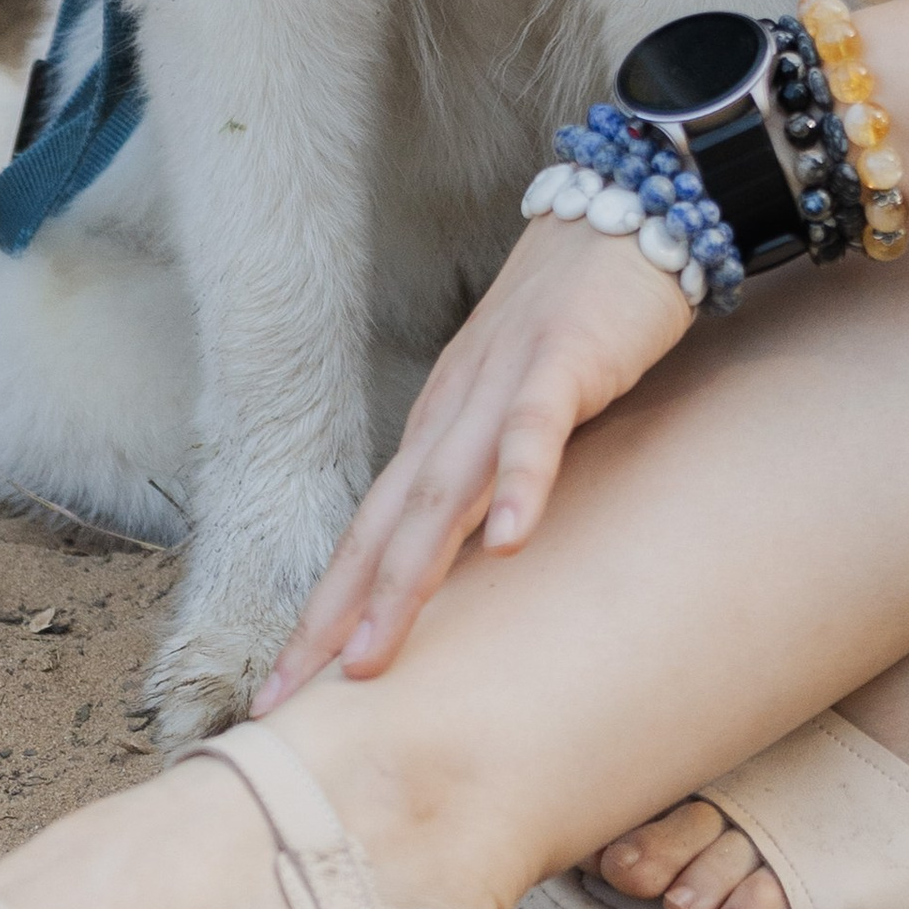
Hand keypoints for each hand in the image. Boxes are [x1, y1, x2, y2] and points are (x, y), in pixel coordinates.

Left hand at [251, 215, 693, 697]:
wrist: (623, 208)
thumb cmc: (577, 317)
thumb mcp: (522, 405)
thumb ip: (495, 468)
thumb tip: (482, 557)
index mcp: (439, 427)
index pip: (368, 533)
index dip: (325, 612)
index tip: (285, 690)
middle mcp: (451, 412)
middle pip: (381, 527)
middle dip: (333, 617)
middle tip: (291, 700)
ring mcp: (501, 384)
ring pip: (440, 493)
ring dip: (404, 578)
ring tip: (373, 657)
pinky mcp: (563, 361)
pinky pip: (533, 431)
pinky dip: (518, 486)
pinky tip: (512, 545)